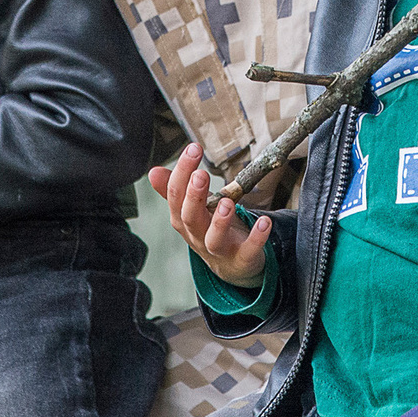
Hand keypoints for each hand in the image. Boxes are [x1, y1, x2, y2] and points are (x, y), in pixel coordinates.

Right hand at [148, 142, 270, 288]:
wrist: (232, 269)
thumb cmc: (210, 231)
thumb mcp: (192, 210)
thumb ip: (175, 191)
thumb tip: (153, 171)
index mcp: (184, 220)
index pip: (176, 196)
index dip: (182, 172)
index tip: (193, 148)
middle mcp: (198, 236)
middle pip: (190, 218)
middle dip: (194, 196)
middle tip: (201, 175)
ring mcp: (220, 250)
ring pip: (214, 239)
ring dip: (220, 221)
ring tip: (227, 203)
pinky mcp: (242, 258)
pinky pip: (248, 250)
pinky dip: (256, 237)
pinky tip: (264, 222)